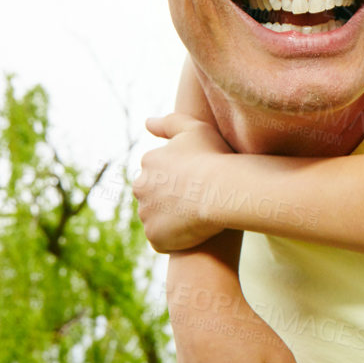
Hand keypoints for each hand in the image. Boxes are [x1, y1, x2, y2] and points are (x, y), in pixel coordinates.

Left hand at [135, 113, 234, 250]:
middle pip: (153, 195)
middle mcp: (140, 188)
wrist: (223, 190)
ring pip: (157, 218)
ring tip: (199, 216)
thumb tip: (147, 123)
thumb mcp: (194, 129)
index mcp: (148, 162)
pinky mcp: (155, 237)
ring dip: (172, 218)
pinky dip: (175, 238)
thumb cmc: (213, 157)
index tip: (198, 178)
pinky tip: (195, 232)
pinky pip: (163, 239)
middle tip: (198, 198)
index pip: (158, 172)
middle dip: (170, 198)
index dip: (179, 176)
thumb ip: (169, 122)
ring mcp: (146, 215)